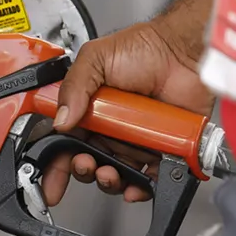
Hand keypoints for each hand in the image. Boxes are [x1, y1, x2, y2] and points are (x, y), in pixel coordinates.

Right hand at [41, 18, 214, 205]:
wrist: (184, 52)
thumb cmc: (144, 48)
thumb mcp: (95, 59)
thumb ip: (73, 87)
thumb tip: (61, 120)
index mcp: (88, 110)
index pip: (64, 142)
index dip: (55, 163)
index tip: (51, 179)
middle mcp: (109, 127)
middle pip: (89, 162)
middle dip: (83, 170)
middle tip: (85, 164)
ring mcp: (135, 139)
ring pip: (117, 173)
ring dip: (109, 180)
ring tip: (109, 172)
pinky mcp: (162, 148)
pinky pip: (150, 176)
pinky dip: (142, 186)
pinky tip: (135, 184)